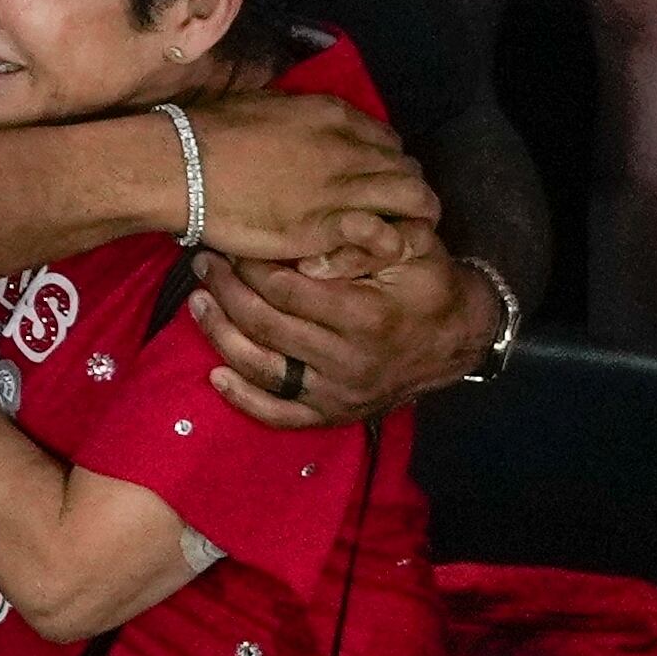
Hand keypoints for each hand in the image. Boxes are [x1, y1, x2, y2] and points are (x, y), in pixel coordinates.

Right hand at [181, 90, 440, 260]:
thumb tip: (306, 127)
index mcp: (336, 116)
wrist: (184, 164)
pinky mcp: (328, 227)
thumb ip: (300, 119)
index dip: (387, 166)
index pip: (389, 141)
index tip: (374, 184)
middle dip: (408, 194)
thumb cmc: (212, 133)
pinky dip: (386, 246)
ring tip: (397, 240)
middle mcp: (350, 148)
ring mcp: (344, 188)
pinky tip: (369, 256)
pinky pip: (386, 236)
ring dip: (413, 219)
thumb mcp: (269, 107)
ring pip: (415, 199)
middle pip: (409, 169)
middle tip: (391, 217)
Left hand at [186, 222, 499, 429]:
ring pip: (264, 369)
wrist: (458, 339)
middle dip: (227, 291)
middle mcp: (346, 360)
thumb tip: (312, 247)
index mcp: (363, 316)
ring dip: (222, 336)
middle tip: (204, 262)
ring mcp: (337, 393)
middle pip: (266, 326)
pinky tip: (215, 377)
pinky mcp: (334, 414)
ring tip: (198, 302)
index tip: (232, 243)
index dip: (251, 265)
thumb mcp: (413, 246)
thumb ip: (366, 240)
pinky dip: (244, 400)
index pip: (287, 290)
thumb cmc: (430, 282)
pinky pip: (281, 415)